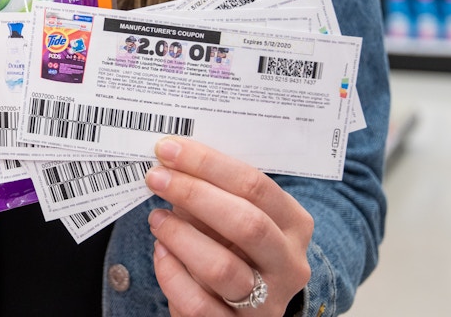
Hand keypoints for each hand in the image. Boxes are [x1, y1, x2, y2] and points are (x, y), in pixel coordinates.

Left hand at [146, 137, 312, 315]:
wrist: (246, 305)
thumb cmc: (234, 245)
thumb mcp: (234, 215)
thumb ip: (213, 191)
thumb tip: (171, 161)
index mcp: (294, 224)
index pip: (256, 186)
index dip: (208, 164)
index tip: (168, 149)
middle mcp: (289, 264)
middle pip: (247, 223)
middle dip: (194, 194)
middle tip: (156, 177)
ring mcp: (266, 301)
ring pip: (222, 268)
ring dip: (180, 236)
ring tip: (157, 219)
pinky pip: (198, 304)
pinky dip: (171, 275)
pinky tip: (160, 253)